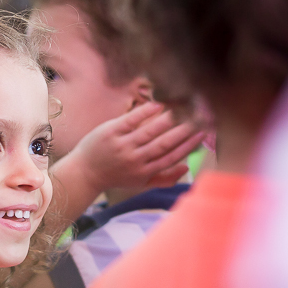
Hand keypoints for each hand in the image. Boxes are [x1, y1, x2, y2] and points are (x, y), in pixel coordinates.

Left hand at [70, 101, 204, 194]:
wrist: (84, 173)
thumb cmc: (115, 176)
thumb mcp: (139, 183)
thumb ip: (163, 178)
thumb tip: (186, 168)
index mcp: (144, 172)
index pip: (171, 157)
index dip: (189, 145)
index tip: (203, 133)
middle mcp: (135, 160)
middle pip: (164, 144)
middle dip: (184, 131)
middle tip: (199, 117)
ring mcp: (122, 146)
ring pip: (150, 132)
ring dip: (169, 120)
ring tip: (184, 108)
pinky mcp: (110, 132)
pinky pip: (131, 120)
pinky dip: (145, 112)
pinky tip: (159, 104)